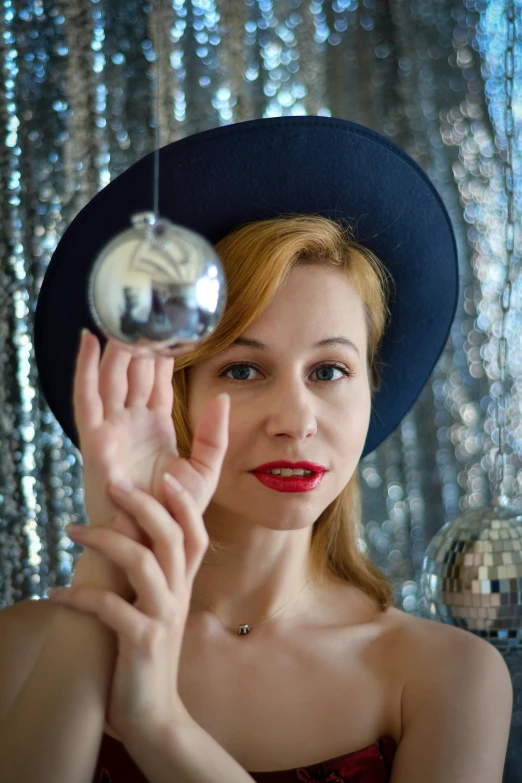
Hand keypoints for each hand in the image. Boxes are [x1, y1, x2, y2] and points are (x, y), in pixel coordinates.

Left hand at [48, 473, 209, 740]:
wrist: (153, 712)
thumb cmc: (146, 653)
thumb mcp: (157, 609)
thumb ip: (152, 575)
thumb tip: (128, 536)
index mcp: (184, 584)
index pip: (196, 534)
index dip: (185, 504)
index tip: (166, 477)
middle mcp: (180, 595)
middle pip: (171, 537)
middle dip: (143, 505)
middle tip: (113, 486)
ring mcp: (164, 617)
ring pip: (141, 562)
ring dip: (103, 540)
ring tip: (70, 530)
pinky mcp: (142, 641)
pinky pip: (109, 606)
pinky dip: (78, 595)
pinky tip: (54, 591)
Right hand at [74, 330, 228, 540]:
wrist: (151, 545)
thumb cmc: (173, 514)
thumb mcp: (205, 471)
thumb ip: (214, 435)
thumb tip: (222, 396)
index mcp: (156, 428)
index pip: (159, 381)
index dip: (166, 354)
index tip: (176, 324)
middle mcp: (133, 423)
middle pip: (136, 372)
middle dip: (142, 342)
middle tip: (149, 307)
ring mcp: (113, 428)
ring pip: (113, 377)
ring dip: (118, 346)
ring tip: (126, 313)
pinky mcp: (95, 439)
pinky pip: (87, 397)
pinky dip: (85, 368)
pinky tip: (89, 340)